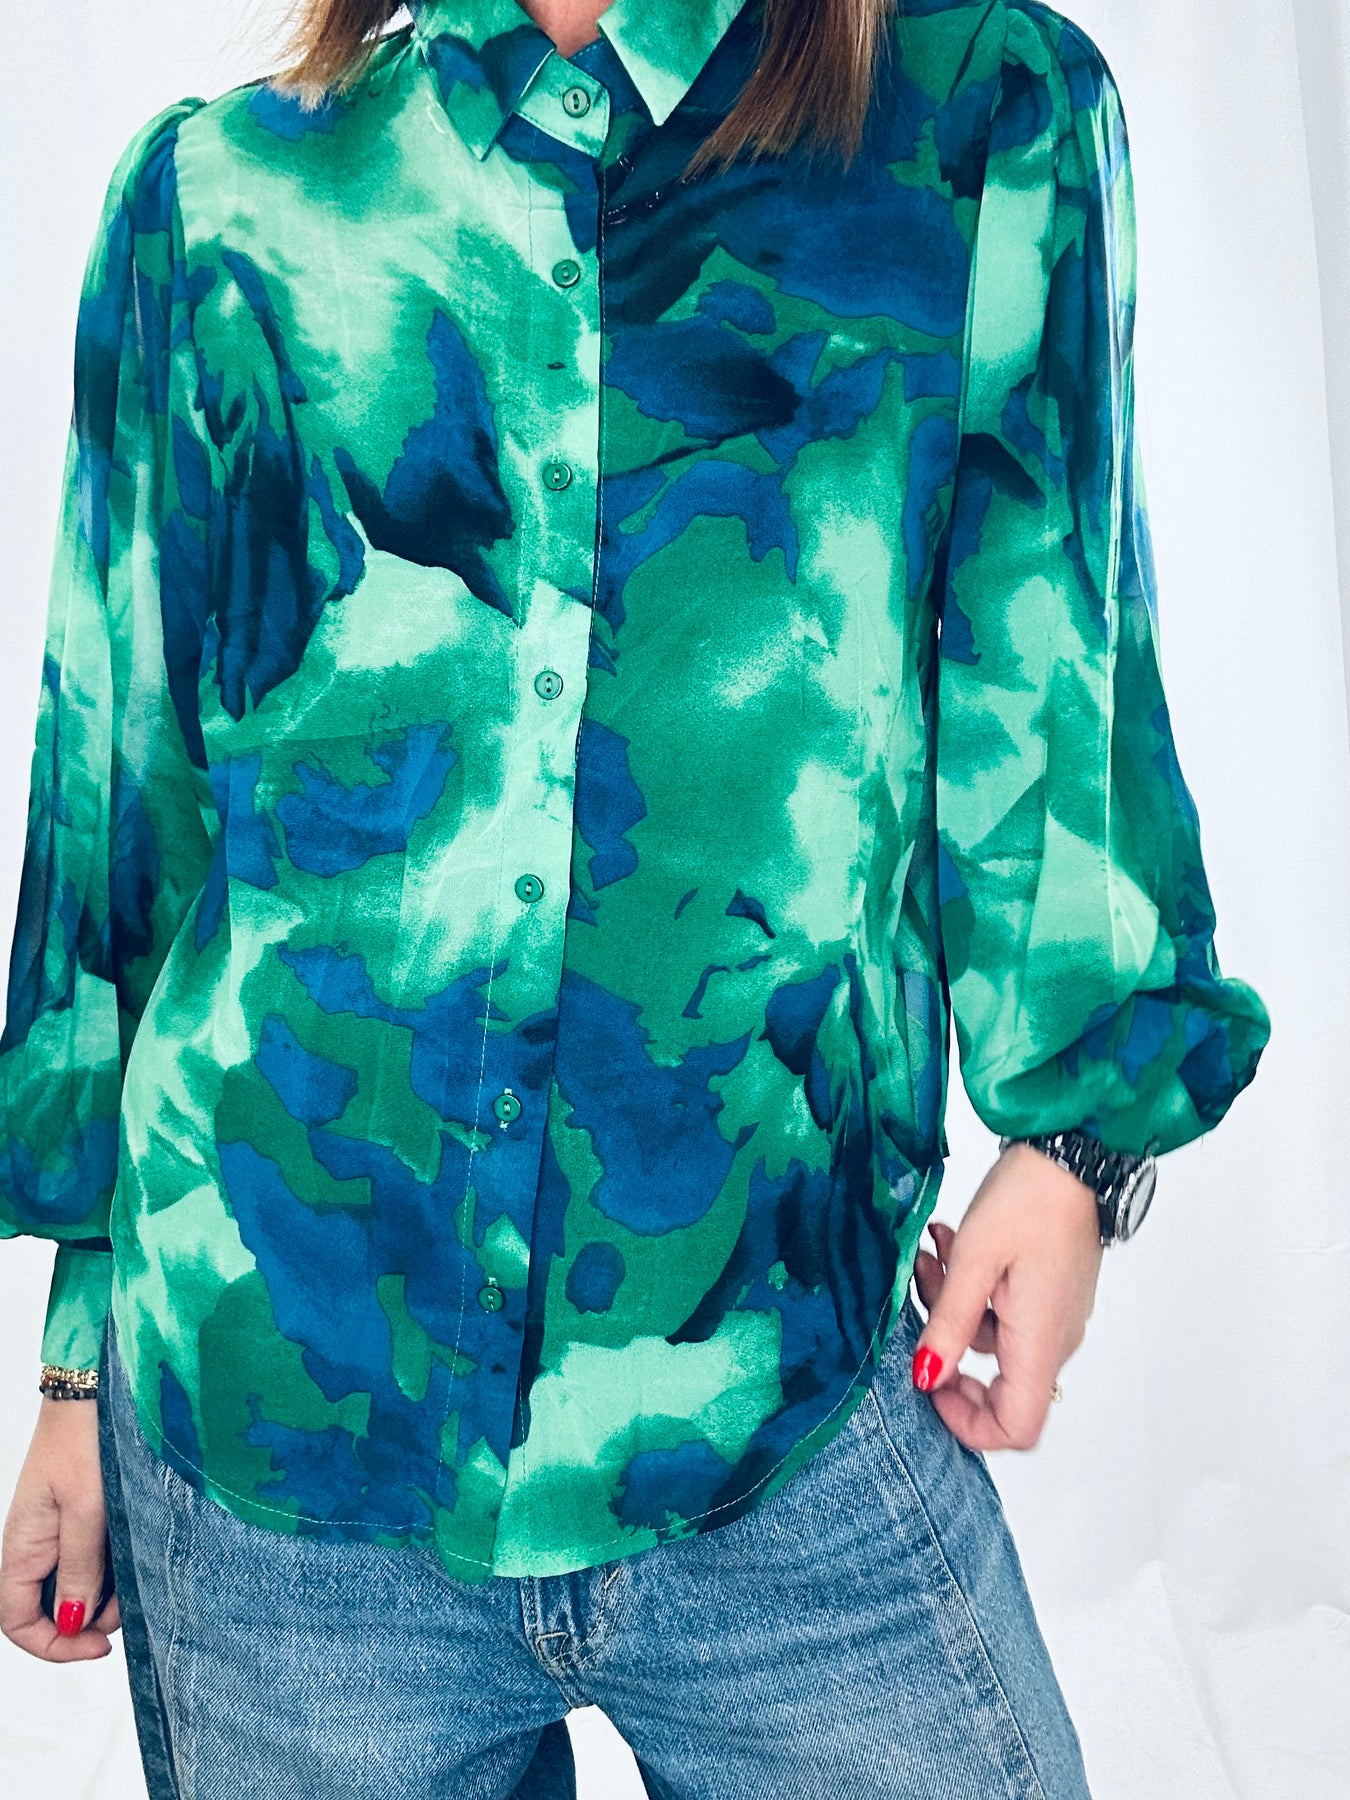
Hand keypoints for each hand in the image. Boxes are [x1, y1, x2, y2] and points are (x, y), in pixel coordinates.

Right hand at [0, 1396, 119, 1660]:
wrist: (96, 1391)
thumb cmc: (84, 1440)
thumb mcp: (87, 1510)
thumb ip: (79, 1567)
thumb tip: (71, 1621)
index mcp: (21, 1548)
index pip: (17, 1622)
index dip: (54, 1645)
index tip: (99, 1645)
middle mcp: (34, 1546)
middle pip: (50, 1609)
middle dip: (89, 1618)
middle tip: (131, 1601)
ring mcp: (57, 1532)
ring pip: (75, 1585)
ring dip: (106, 1592)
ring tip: (138, 1569)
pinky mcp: (80, 1517)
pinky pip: (90, 1558)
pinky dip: (112, 1566)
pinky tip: (135, 1552)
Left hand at [911, 1143, 1103, 1451]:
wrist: (1072, 1155)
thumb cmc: (1030, 1200)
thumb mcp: (974, 1260)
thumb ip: (948, 1324)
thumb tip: (926, 1376)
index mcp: (1040, 1342)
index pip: (1016, 1427)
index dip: (968, 1423)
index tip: (931, 1383)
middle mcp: (1056, 1339)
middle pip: (999, 1386)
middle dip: (948, 1350)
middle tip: (923, 1306)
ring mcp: (1055, 1316)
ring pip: (992, 1339)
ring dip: (953, 1306)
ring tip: (933, 1255)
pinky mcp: (1050, 1292)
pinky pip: (1004, 1311)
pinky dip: (973, 1288)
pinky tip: (953, 1246)